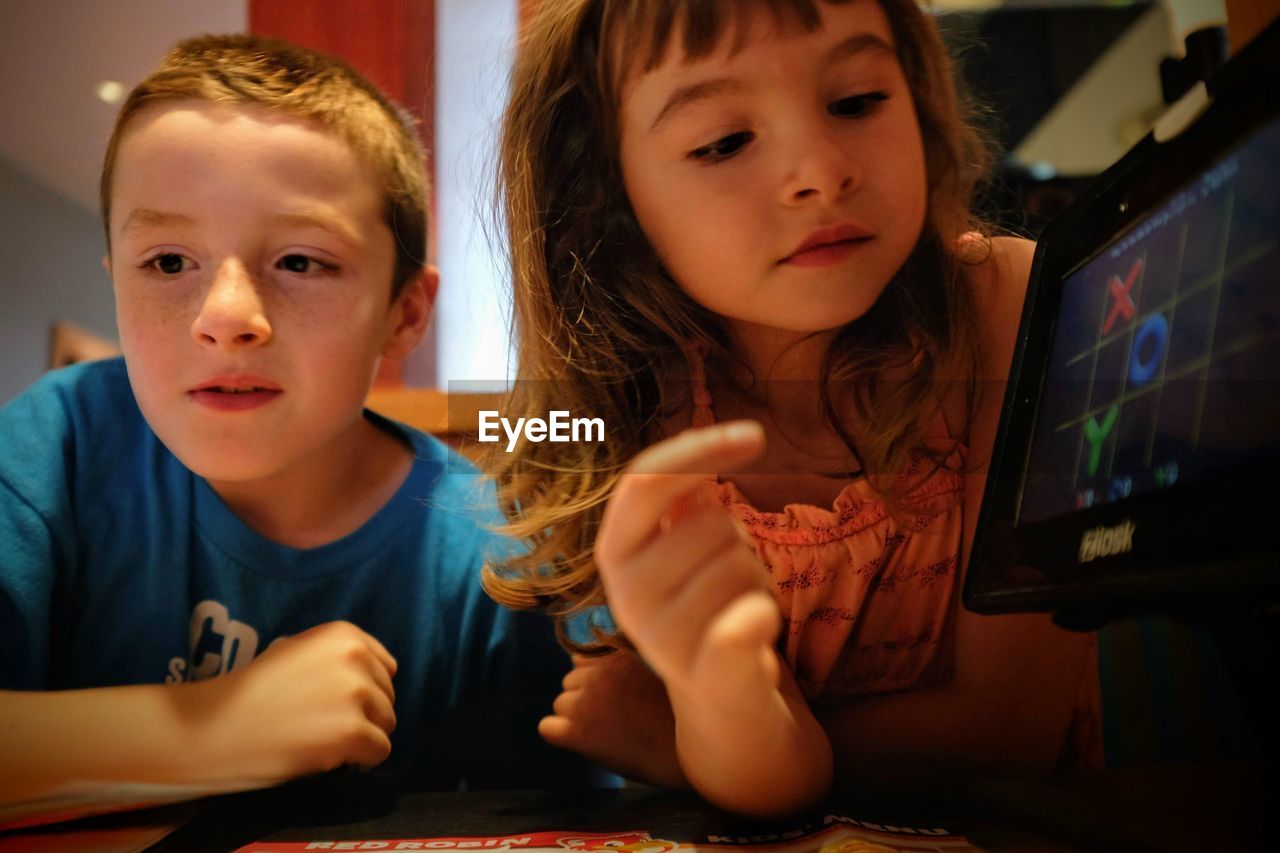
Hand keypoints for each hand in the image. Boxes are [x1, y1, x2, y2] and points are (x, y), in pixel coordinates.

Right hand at [190, 620, 397, 783]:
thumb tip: (371, 678)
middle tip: (326, 725)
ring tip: (326, 741)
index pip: (385, 666)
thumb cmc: (250, 691)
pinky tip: (331, 758)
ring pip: (387, 723)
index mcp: (343, 634)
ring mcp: (356, 694)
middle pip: (387, 696)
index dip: (366, 688)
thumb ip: (335, 658)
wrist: (213, 727)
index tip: (340, 702)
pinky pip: (380, 750)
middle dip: (364, 713)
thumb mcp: (295, 651)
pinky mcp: (353, 732)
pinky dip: (361, 760)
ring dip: (363, 736)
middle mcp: (355, 658)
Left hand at [539, 651, 687, 789]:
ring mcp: (587, 702)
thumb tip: (578, 659)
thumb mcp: (655, 670)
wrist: (689, 758)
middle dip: (585, 699)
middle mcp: (600, 673)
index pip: (582, 661)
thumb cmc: (678, 718)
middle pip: (570, 682)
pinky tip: (586, 744)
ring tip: (609, 733)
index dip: (596, 682)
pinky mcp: (578, 732)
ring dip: (576, 718)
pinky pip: (547, 728)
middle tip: (616, 720)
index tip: (618, 700)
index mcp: (618, 655)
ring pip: (561, 704)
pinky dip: (560, 736)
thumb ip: (622, 661)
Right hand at [594, 421, 780, 707]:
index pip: (644, 481)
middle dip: (737, 539)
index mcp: (614, 554)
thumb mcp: (682, 551)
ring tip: (735, 612)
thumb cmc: (705, 610)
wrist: (722, 706)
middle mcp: (627, 596)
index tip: (754, 435)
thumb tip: (699, 453)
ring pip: (742, 560)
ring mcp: (663, 637)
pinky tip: (757, 625)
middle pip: (711, 521)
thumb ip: (679, 501)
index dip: (697, 450)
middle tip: (726, 581)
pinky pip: (742, 620)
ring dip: (755, 577)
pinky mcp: (706, 672)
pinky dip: (759, 615)